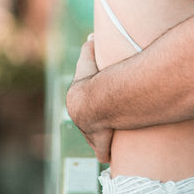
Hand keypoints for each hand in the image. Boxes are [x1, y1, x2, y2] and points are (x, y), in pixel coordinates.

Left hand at [67, 35, 112, 162]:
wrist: (96, 102)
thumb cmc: (94, 79)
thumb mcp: (90, 60)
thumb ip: (90, 48)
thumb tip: (92, 36)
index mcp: (76, 102)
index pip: (81, 104)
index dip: (91, 103)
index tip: (100, 102)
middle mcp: (80, 120)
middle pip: (89, 124)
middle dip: (98, 123)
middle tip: (112, 119)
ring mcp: (89, 135)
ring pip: (96, 139)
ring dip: (104, 138)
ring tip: (117, 135)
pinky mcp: (100, 146)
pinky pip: (103, 154)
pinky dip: (108, 155)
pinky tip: (115, 156)